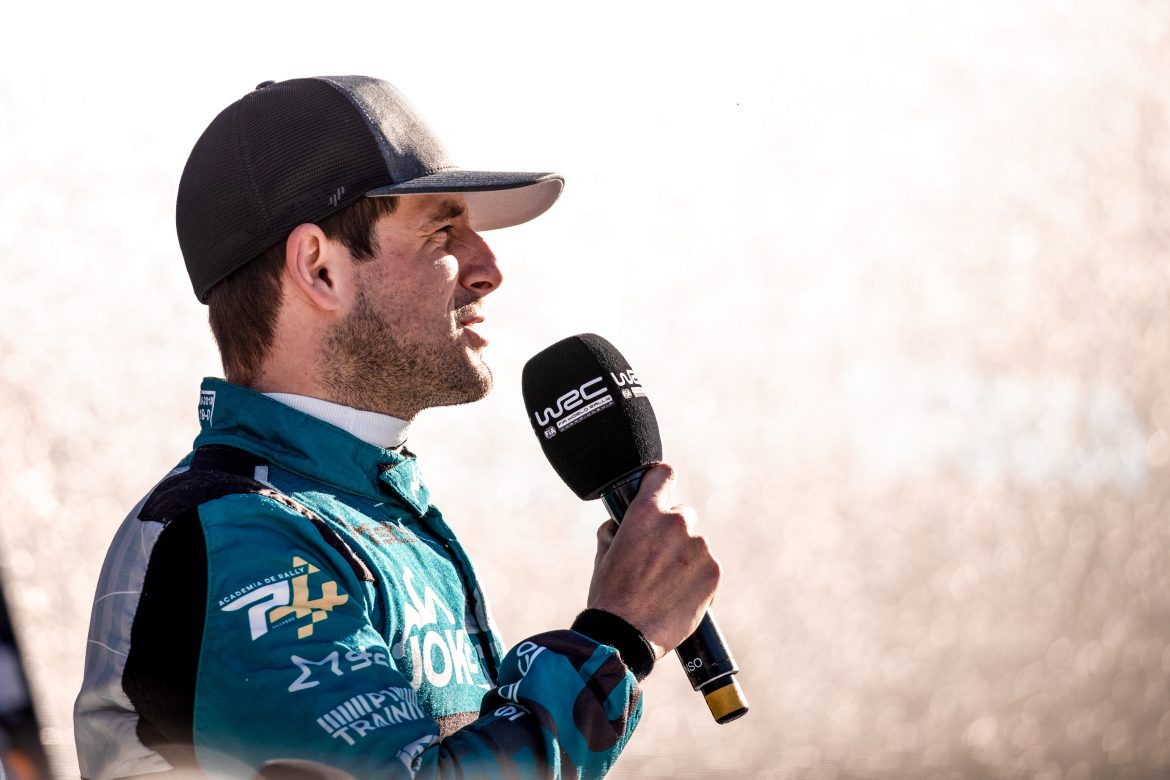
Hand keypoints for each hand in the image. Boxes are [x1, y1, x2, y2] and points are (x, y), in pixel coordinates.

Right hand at [586, 464, 720, 658]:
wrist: (626, 636)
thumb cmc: (610, 596)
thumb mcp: (603, 554)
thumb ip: (615, 529)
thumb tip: (620, 524)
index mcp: (645, 513)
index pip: (663, 474)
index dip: (660, 482)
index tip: (660, 489)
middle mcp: (676, 523)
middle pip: (682, 514)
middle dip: (671, 532)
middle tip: (657, 560)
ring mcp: (698, 547)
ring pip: (695, 544)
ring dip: (685, 558)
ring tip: (666, 586)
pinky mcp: (714, 571)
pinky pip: (707, 567)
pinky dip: (698, 578)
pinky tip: (679, 596)